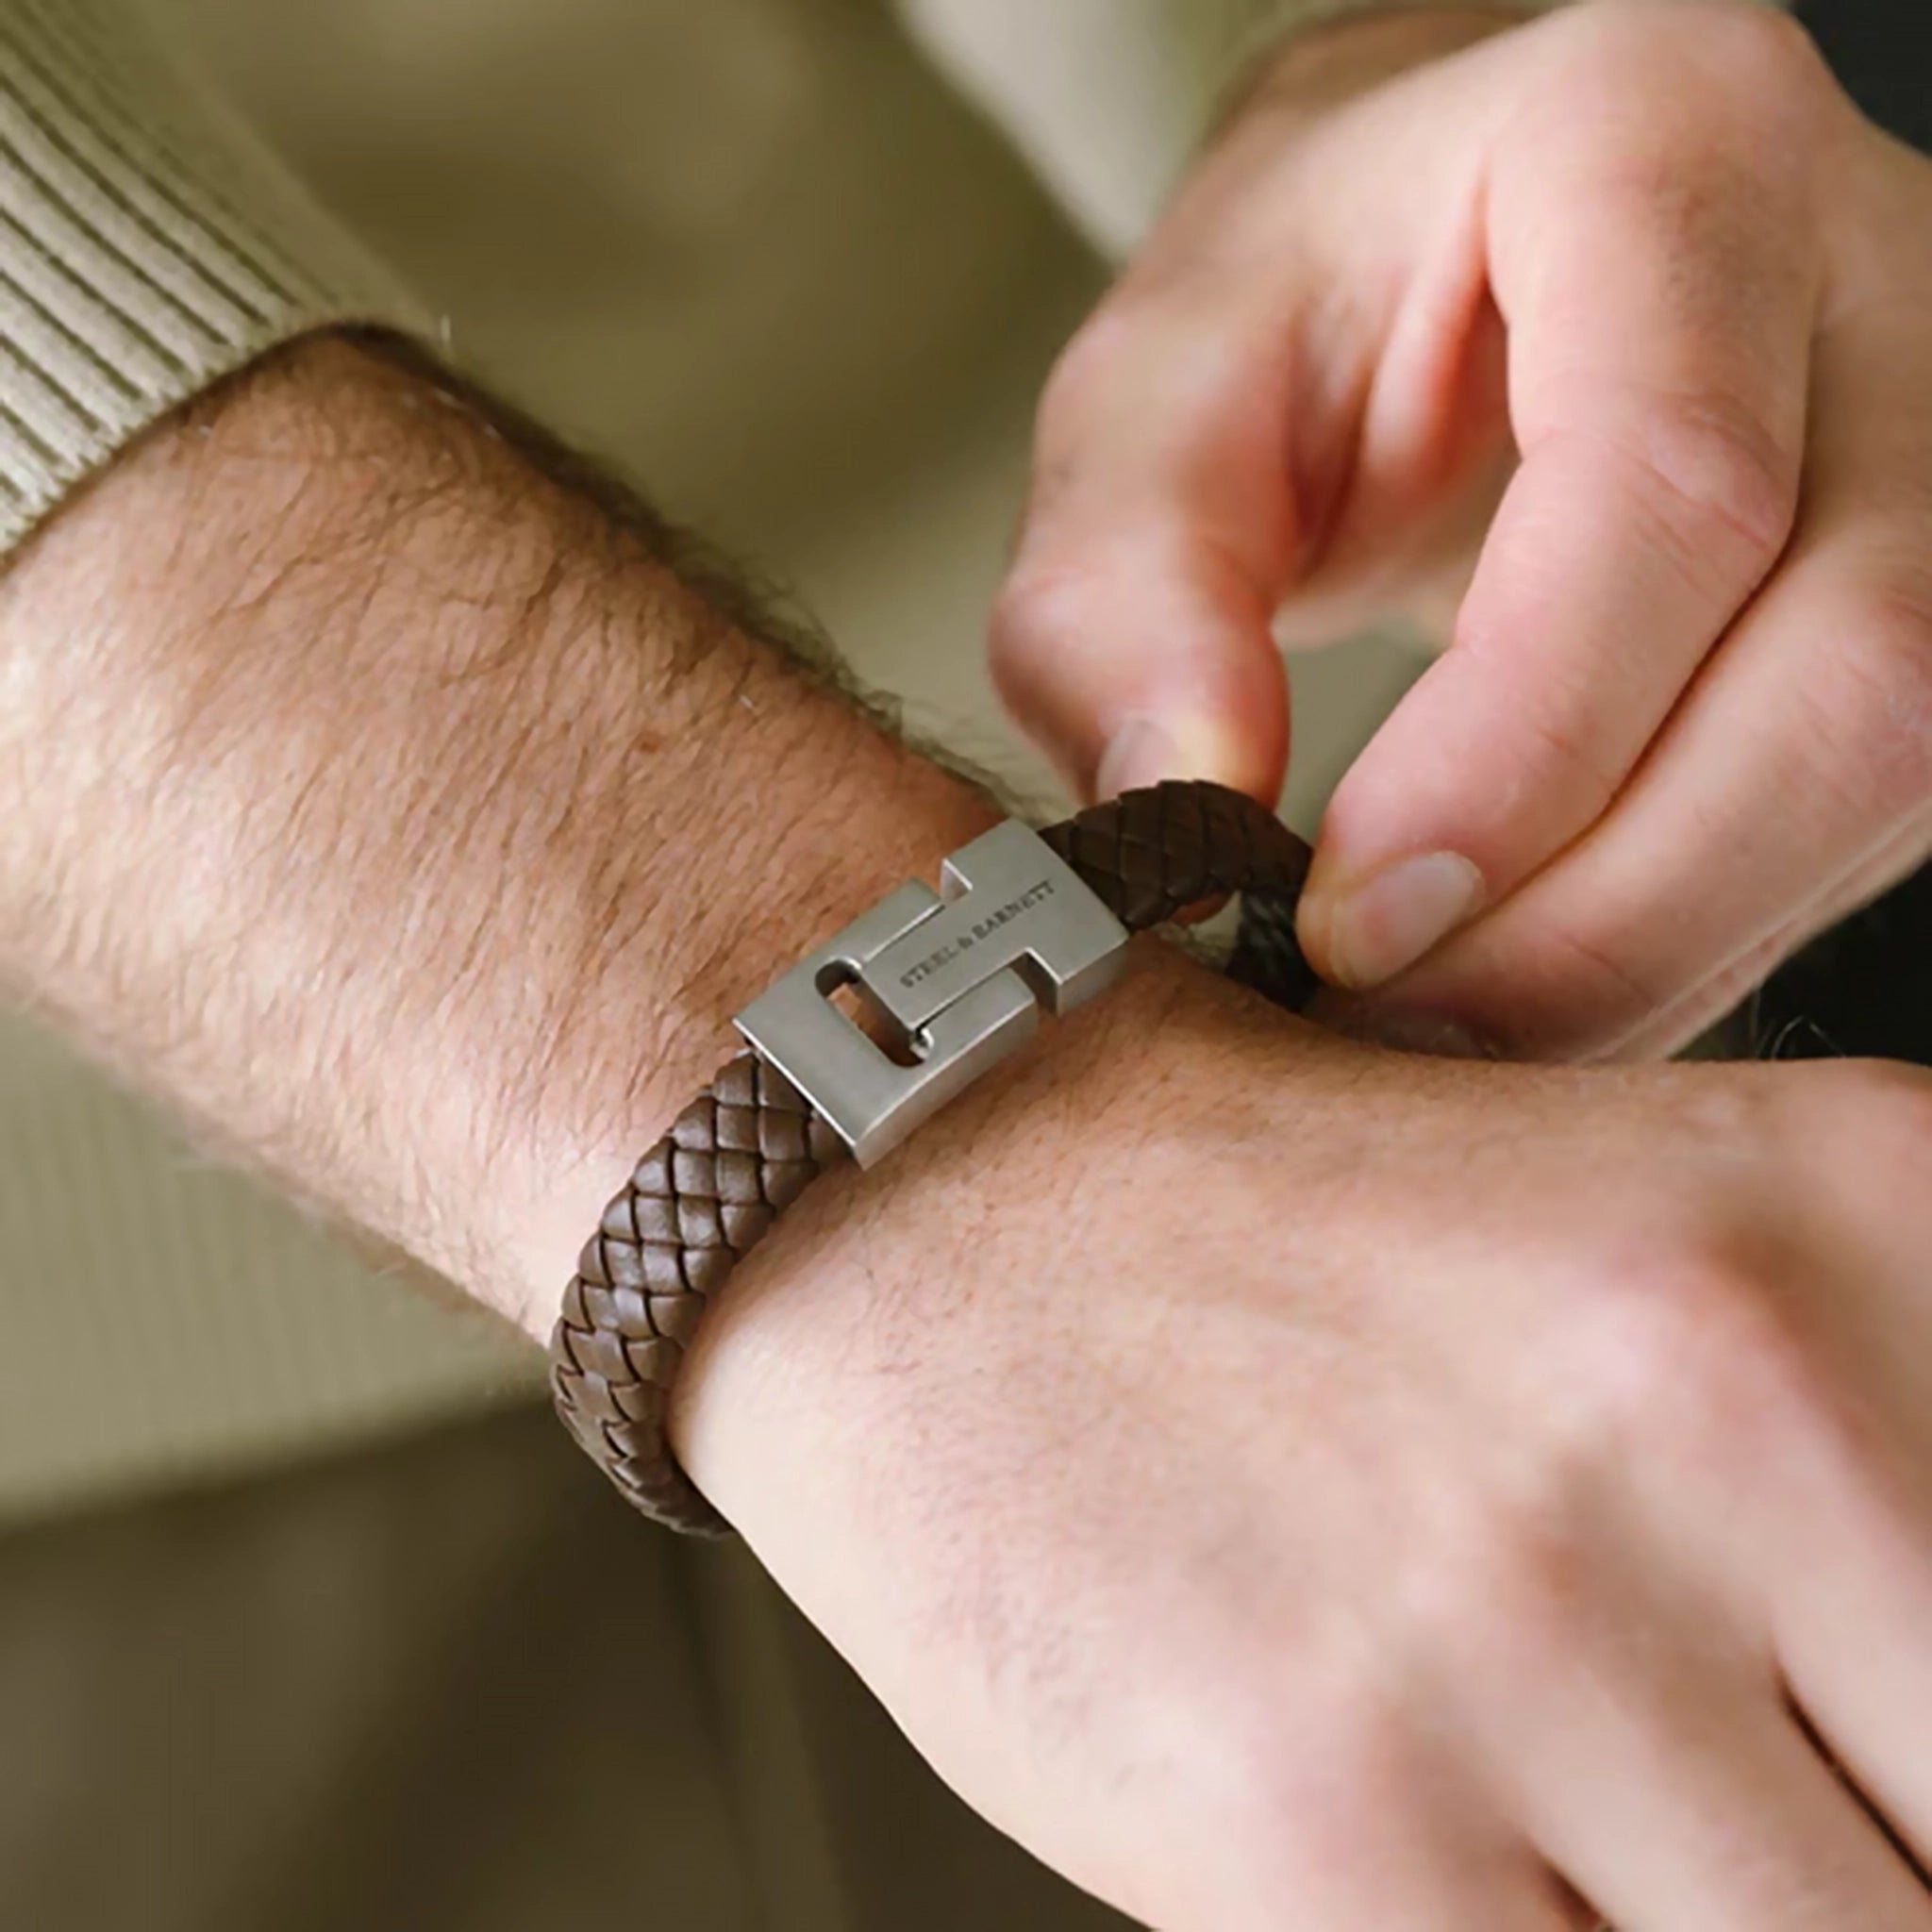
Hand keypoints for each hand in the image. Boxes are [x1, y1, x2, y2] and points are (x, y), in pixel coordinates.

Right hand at [684, 959, 1931, 1927]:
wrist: (940, 1198)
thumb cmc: (1280, 1241)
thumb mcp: (1664, 1273)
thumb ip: (1869, 1520)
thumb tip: (1910, 1790)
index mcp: (1869, 1221)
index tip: (1859, 1772)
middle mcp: (1734, 1390)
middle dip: (1851, 1849)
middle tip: (1717, 1804)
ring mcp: (1530, 1605)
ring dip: (1681, 1909)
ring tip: (1563, 1814)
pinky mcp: (1330, 1810)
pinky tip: (1451, 1855)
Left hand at [991, 0, 1931, 1059]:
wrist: (1442, 260)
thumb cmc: (1295, 310)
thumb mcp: (1151, 409)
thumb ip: (1127, 597)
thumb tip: (1193, 810)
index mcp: (1663, 144)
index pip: (1668, 486)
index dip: (1522, 748)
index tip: (1353, 918)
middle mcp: (1874, 277)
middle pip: (1848, 664)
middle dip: (1604, 911)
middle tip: (1391, 1026)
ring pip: (1894, 764)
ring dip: (1655, 951)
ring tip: (1443, 1023)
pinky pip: (1877, 811)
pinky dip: (1694, 937)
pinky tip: (1542, 982)